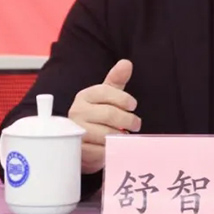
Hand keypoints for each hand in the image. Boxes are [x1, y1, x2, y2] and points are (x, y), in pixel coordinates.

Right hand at [68, 59, 140, 173]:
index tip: (133, 105)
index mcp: (85, 96)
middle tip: (136, 124)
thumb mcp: (107, 96)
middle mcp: (77, 111)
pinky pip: (102, 150)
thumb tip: (126, 63)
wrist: (83, 143)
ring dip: (120, 136)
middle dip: (128, 120)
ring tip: (124, 135)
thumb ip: (117, 80)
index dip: (123, 98)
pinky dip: (112, 149)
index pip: (106, 91)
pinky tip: (114, 146)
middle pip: (109, 114)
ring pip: (107, 133)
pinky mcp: (79, 150)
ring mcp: (76, 131)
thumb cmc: (98, 115)